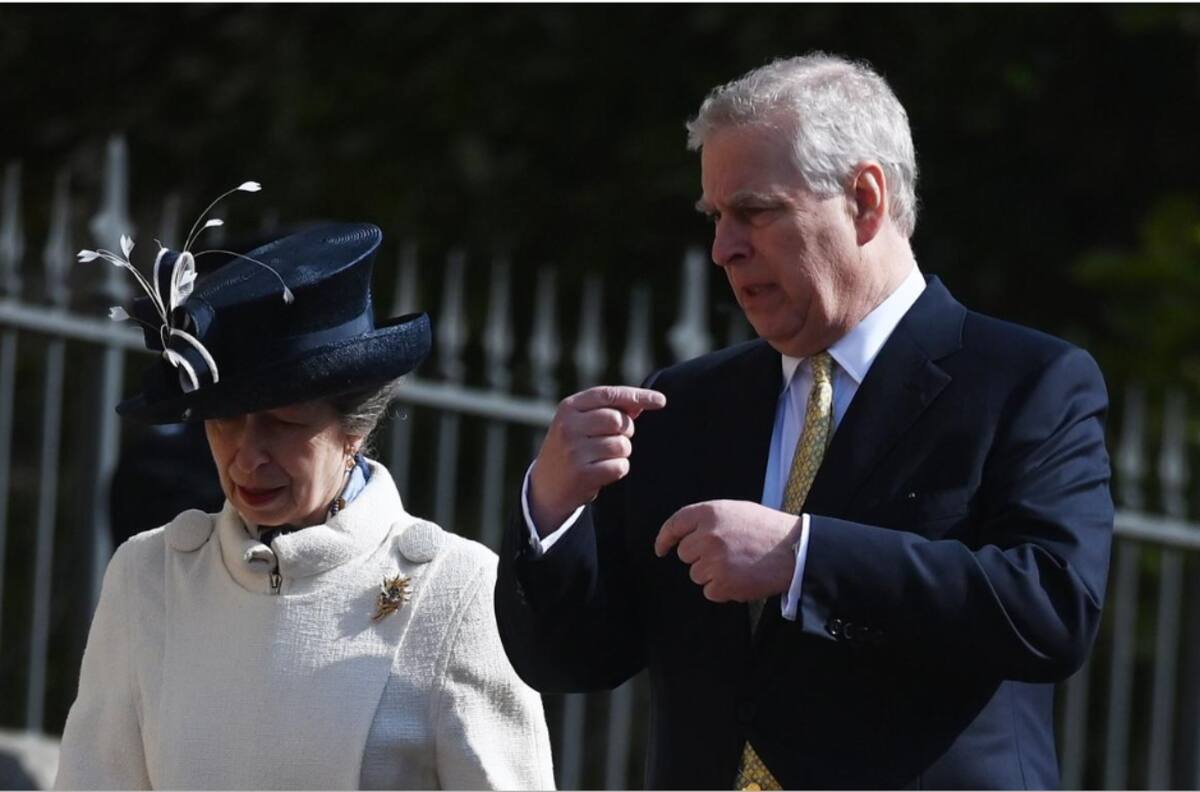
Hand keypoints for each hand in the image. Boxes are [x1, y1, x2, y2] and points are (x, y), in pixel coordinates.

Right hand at [528, 385, 666, 535]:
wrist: (546, 487)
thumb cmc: (572, 448)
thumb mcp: (580, 423)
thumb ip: (608, 410)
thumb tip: (641, 404)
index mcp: (569, 407)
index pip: (610, 394)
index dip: (638, 396)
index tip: (661, 401)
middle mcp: (569, 426)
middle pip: (619, 420)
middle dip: (627, 430)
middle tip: (616, 438)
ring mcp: (574, 451)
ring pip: (622, 445)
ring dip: (622, 452)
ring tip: (604, 457)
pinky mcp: (582, 474)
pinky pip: (620, 466)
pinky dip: (619, 469)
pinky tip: (603, 471)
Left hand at [655, 500, 800, 601]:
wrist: (795, 550)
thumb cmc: (766, 529)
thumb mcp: (735, 510)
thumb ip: (708, 520)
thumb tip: (682, 536)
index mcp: (710, 513)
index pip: (675, 524)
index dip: (664, 538)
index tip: (661, 549)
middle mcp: (708, 535)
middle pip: (685, 554)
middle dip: (700, 556)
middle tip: (727, 553)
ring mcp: (714, 561)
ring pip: (696, 574)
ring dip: (712, 574)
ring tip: (738, 564)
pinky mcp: (722, 583)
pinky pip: (709, 591)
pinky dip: (722, 589)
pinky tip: (741, 577)